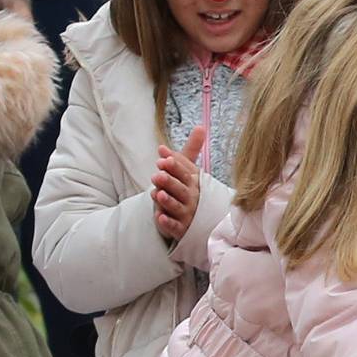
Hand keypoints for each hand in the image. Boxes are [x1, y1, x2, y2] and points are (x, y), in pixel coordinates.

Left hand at [152, 125, 205, 241]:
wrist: (196, 221)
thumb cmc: (188, 193)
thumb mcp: (189, 173)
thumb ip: (188, 153)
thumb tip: (200, 127)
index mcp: (195, 183)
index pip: (186, 172)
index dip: (175, 165)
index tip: (162, 157)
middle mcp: (193, 198)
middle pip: (181, 189)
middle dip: (170, 181)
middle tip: (156, 175)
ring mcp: (188, 214)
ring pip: (177, 207)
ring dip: (168, 201)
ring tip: (157, 194)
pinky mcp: (181, 229)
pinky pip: (175, 226)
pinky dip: (167, 223)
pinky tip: (158, 217)